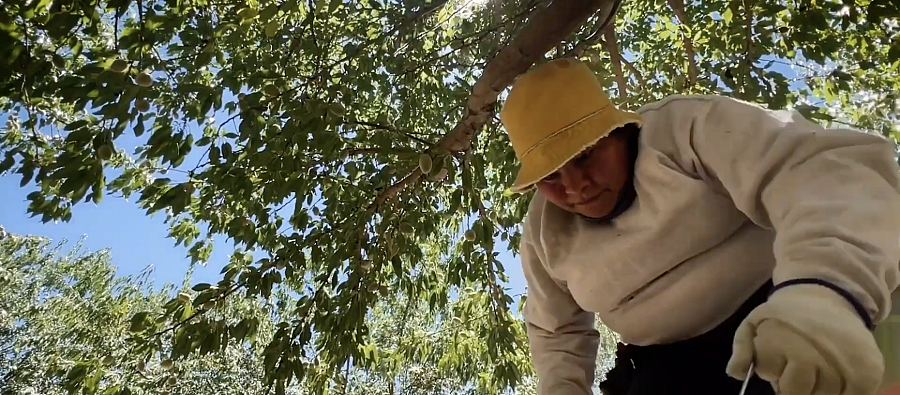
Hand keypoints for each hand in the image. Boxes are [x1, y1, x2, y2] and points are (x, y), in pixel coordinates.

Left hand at [727, 285, 883, 394]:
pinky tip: (835, 375)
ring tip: (816, 366)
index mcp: (779, 340)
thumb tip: (736, 373)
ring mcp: (839, 363)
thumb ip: (743, 349)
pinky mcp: (866, 371)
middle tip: (797, 366)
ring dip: (817, 387)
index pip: (768, 373)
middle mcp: (810, 353)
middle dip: (792, 383)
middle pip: (795, 392)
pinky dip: (843, 391)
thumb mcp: (755, 323)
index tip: (776, 358)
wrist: (827, 296)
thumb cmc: (786, 315)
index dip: (770, 368)